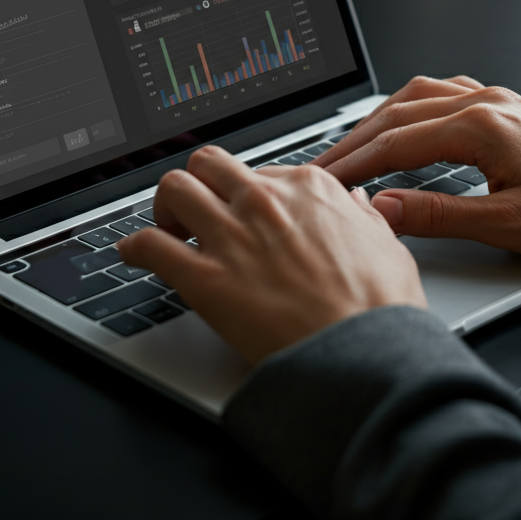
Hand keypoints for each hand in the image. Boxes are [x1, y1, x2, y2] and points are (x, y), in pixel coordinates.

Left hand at [116, 146, 426, 363]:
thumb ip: (364, 218)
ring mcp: (233, 236)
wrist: (366, 355)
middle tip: (196, 208)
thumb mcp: (386, 246)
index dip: (245, 193)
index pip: (259, 172)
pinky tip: (134, 254)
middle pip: (208, 164)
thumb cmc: (380, 308)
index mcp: (309, 189)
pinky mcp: (206, 278)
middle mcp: (265, 202)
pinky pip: (151, 245)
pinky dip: (135, 247)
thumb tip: (356, 206)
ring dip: (165, 206)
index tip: (241, 208)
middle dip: (198, 182)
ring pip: (174, 189)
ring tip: (166, 225)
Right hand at [314, 76, 520, 260]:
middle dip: (356, 140)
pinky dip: (414, 108)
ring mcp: (497, 101)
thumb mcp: (507, 225)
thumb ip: (438, 216)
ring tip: (354, 144)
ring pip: (419, 97)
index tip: (323, 181)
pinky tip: (408, 120)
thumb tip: (383, 209)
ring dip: (381, 119)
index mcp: (481, 127)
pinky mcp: (508, 109)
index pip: (396, 143)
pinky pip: (446, 95)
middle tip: (323, 165)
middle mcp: (485, 103)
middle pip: (399, 114)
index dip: (353, 164)